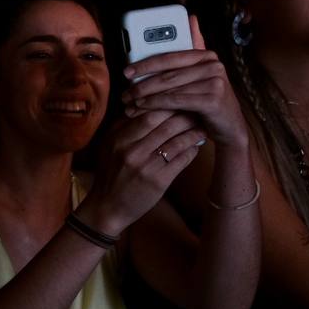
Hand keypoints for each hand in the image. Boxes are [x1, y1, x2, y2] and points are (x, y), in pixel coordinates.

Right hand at [77, 109, 205, 235]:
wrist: (107, 207)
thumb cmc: (110, 173)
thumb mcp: (109, 146)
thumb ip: (124, 125)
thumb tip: (147, 105)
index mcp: (118, 139)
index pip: (148, 113)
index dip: (167, 105)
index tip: (178, 101)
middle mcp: (131, 151)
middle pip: (165, 124)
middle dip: (184, 115)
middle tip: (195, 111)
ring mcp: (146, 167)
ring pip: (176, 141)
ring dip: (192, 132)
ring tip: (201, 127)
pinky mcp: (158, 181)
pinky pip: (181, 160)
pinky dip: (191, 150)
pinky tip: (196, 145)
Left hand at [120, 17, 249, 151]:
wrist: (231, 127)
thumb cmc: (209, 100)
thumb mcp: (201, 75)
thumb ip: (194, 49)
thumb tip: (191, 17)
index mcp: (207, 55)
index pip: (170, 56)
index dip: (146, 64)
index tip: (126, 72)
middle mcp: (213, 65)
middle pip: (168, 73)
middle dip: (142, 83)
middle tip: (124, 92)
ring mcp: (215, 82)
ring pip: (170, 88)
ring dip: (145, 96)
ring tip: (129, 102)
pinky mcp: (213, 100)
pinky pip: (176, 100)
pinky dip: (156, 104)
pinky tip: (142, 107)